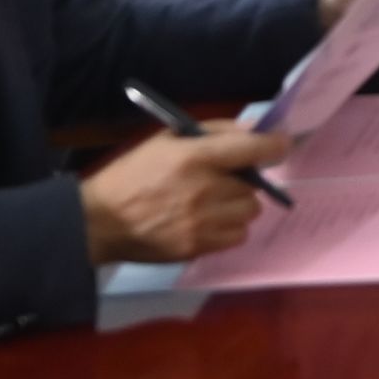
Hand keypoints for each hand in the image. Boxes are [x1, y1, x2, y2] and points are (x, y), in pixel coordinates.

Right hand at [81, 126, 291, 265]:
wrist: (99, 221)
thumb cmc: (133, 174)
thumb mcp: (167, 139)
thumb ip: (215, 131)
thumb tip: (255, 131)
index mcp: (194, 158)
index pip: (253, 149)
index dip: (274, 146)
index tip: (279, 145)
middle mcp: (204, 190)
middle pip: (253, 185)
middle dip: (244, 180)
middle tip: (223, 180)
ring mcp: (202, 223)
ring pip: (249, 212)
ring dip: (238, 205)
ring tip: (214, 202)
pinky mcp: (197, 247)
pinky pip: (237, 236)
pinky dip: (229, 228)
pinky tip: (208, 221)